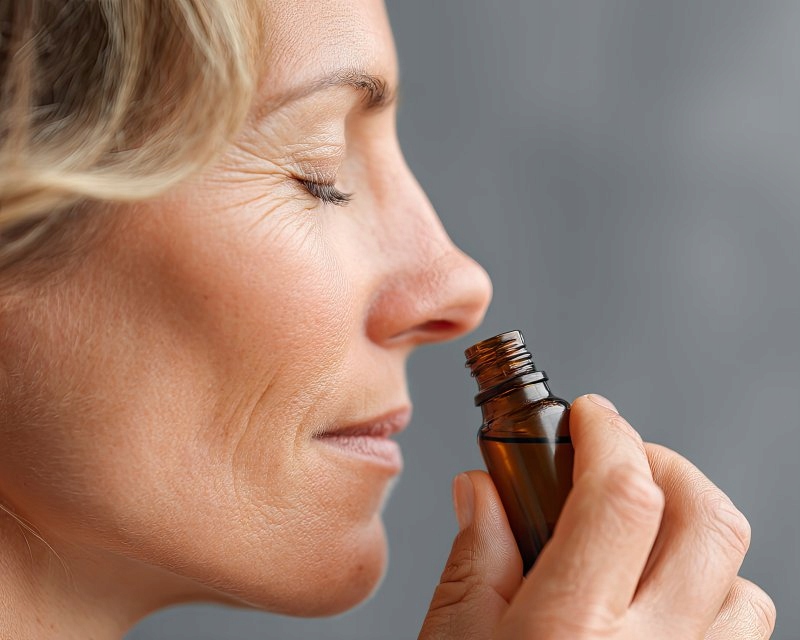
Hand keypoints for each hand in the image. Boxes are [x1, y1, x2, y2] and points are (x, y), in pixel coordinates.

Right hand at [419, 394, 775, 638]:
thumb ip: (476, 555)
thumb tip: (481, 486)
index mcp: (570, 632)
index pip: (620, 495)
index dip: (608, 432)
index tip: (589, 415)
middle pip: (706, 518)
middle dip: (664, 463)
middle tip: (620, 461)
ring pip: (741, 579)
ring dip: (695, 537)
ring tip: (642, 540)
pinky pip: (746, 635)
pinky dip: (715, 597)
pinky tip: (662, 603)